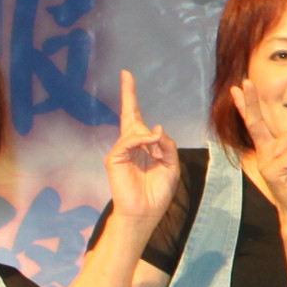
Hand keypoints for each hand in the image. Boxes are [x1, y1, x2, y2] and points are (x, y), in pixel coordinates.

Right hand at [107, 71, 179, 236]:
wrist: (145, 212)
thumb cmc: (157, 192)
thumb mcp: (171, 165)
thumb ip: (167, 145)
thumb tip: (157, 128)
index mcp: (143, 146)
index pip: (137, 118)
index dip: (131, 98)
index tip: (127, 77)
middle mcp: (130, 145)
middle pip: (129, 115)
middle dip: (128, 94)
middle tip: (126, 74)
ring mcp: (121, 150)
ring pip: (135, 129)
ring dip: (150, 136)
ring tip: (157, 152)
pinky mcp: (115, 158)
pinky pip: (129, 141)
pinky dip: (142, 140)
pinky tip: (151, 143)